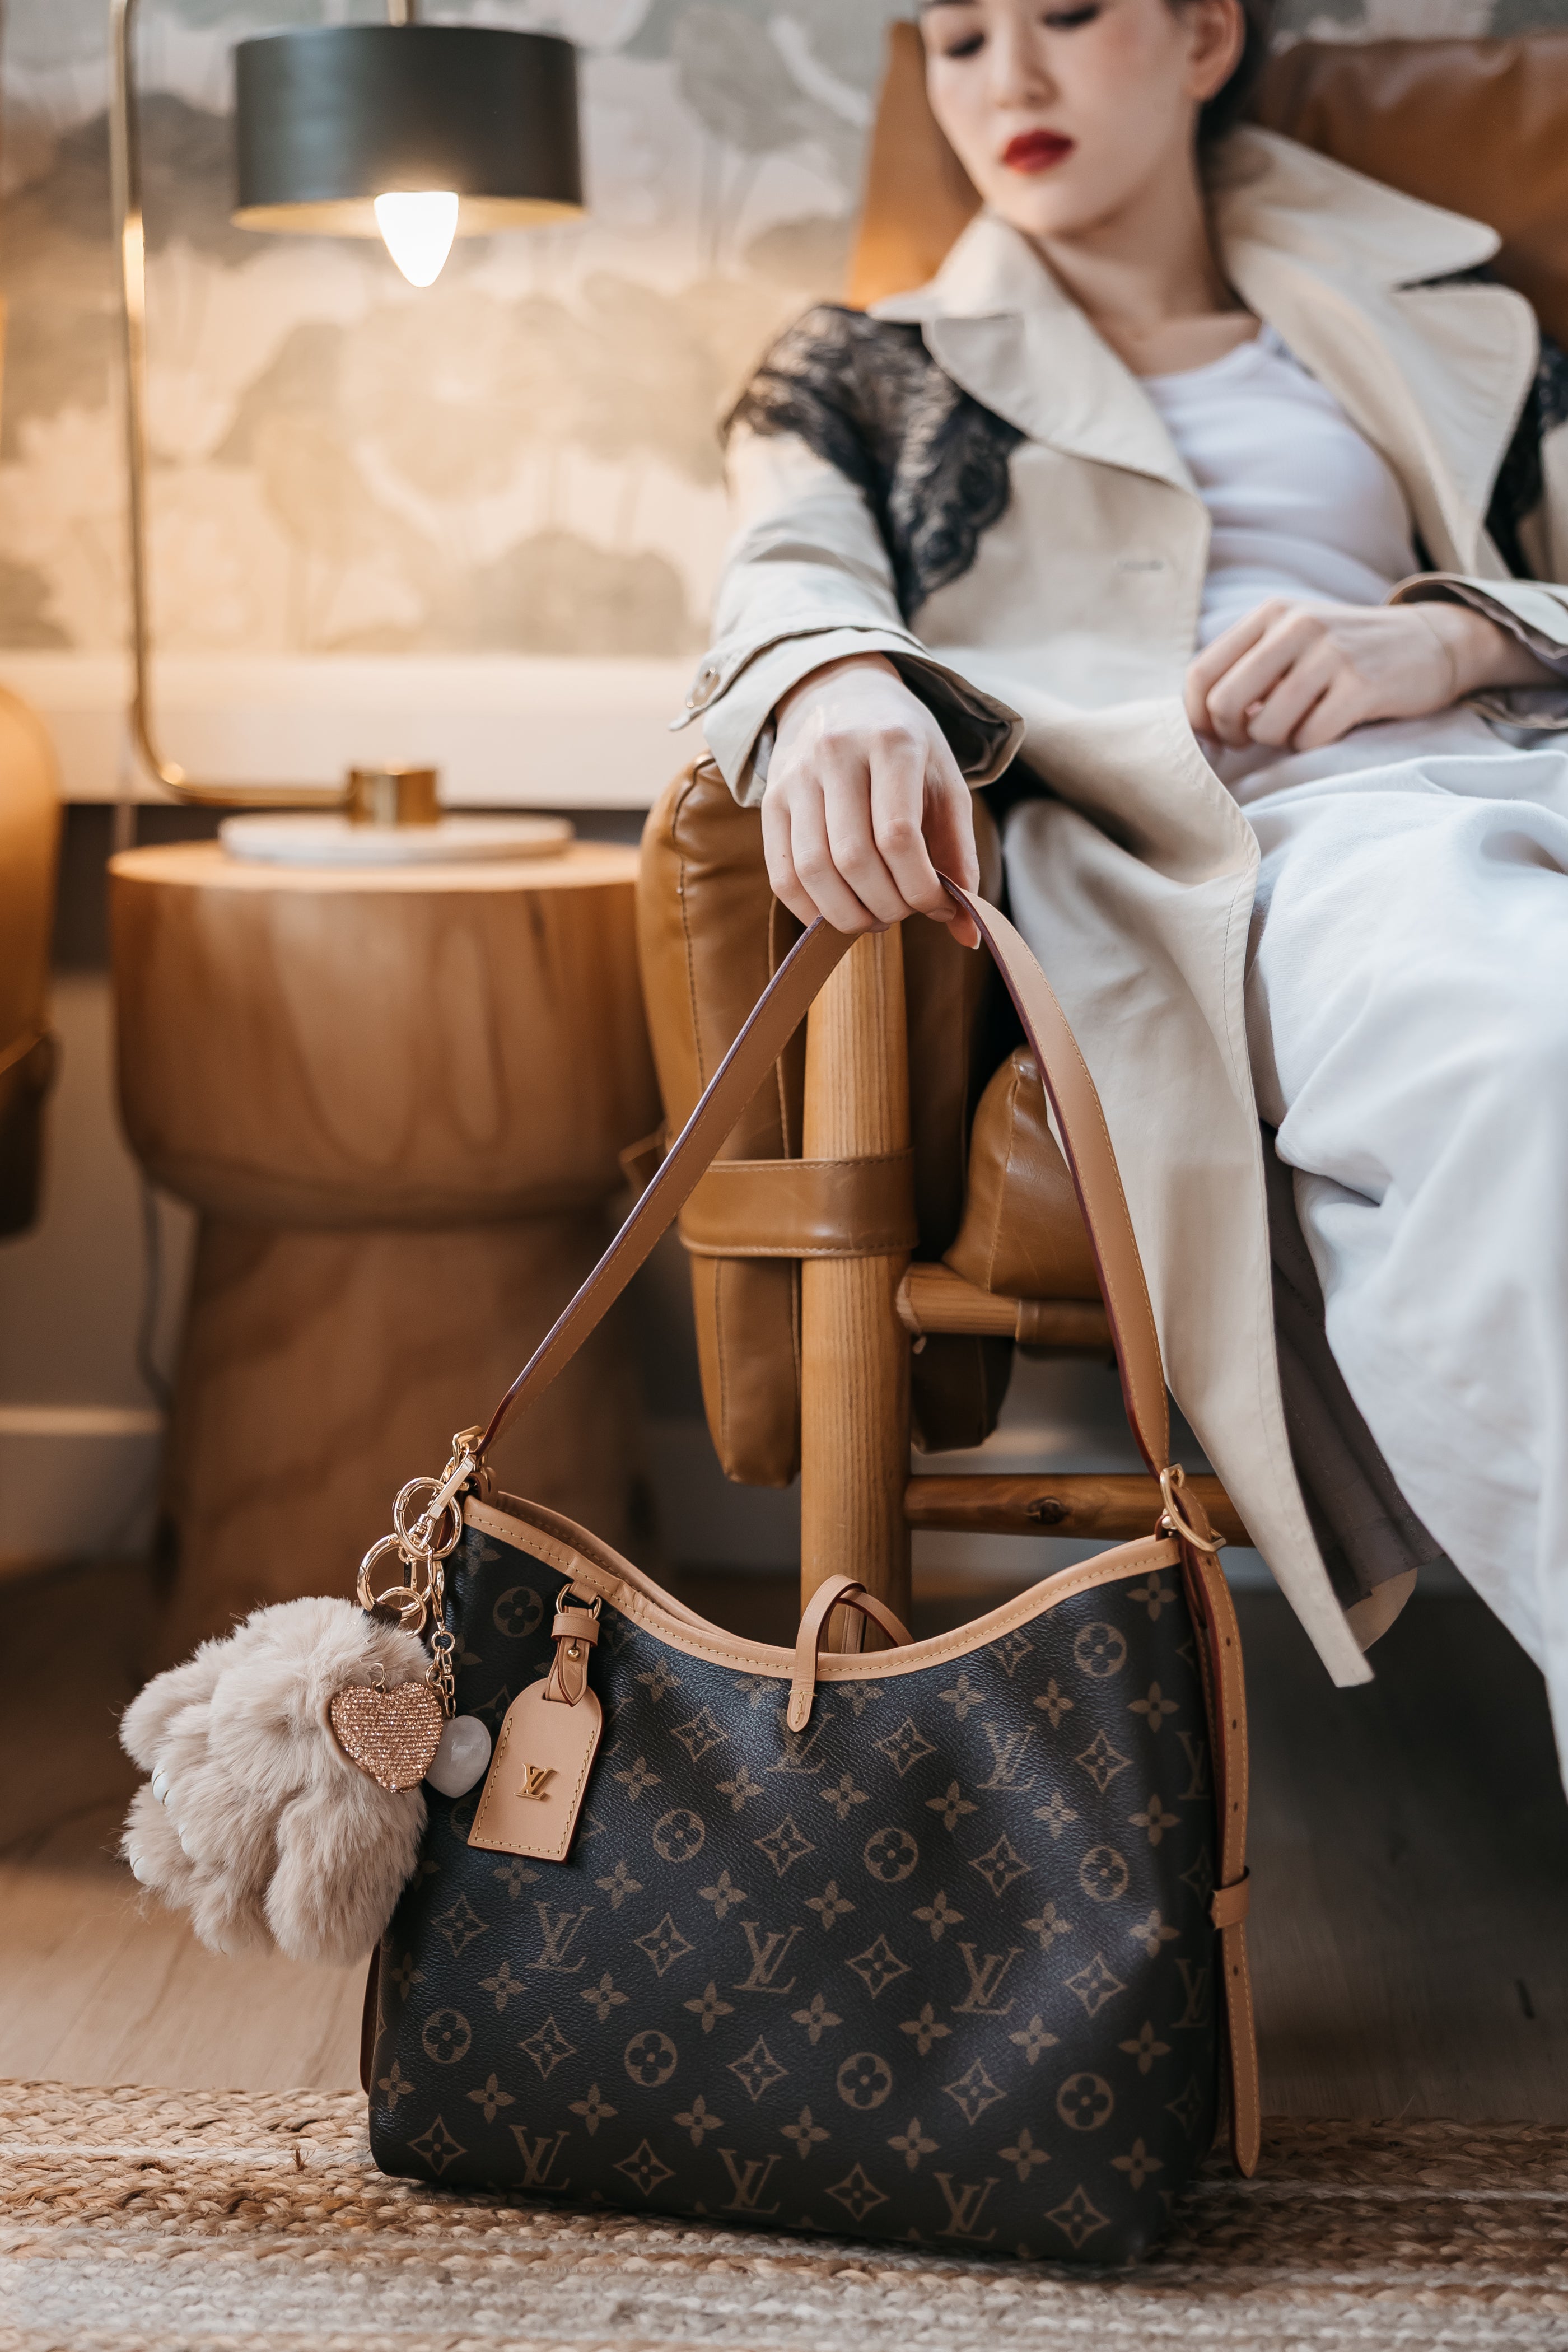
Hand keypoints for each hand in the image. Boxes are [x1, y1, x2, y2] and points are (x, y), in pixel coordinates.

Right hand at [764, 653, 980, 946]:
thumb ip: (959, 851)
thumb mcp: (944, 780)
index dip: (920, 887)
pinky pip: (782, 874)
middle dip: (886, 905)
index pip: (898, 835)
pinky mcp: (769, 801)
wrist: (840, 690)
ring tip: (874, 917)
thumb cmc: (903, 744)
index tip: (937, 904)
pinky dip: (810, 910)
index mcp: (892, 743)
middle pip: (854, 859)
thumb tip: (967, 929)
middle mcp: (836, 754)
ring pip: (813, 871)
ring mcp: (796, 777)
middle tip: (904, 912)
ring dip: (848, 915)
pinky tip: (837, 913)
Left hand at [1184, 596, 1551, 752]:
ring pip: (1266, 727)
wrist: (1431, 643)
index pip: (1201, 672)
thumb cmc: (1348, 654)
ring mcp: (1331, 653)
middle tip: (1253, 738)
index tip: (1216, 733)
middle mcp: (1297, 625)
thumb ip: (1247, 667)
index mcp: (1272, 613)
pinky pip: (1308, 738)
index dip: (1198, 716)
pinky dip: (1312, 744)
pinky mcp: (1361, 685)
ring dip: (1277, 741)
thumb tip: (1201, 720)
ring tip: (1300, 725)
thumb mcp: (1294, 640)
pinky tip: (1330, 726)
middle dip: (1233, 734)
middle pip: (1224, 703)